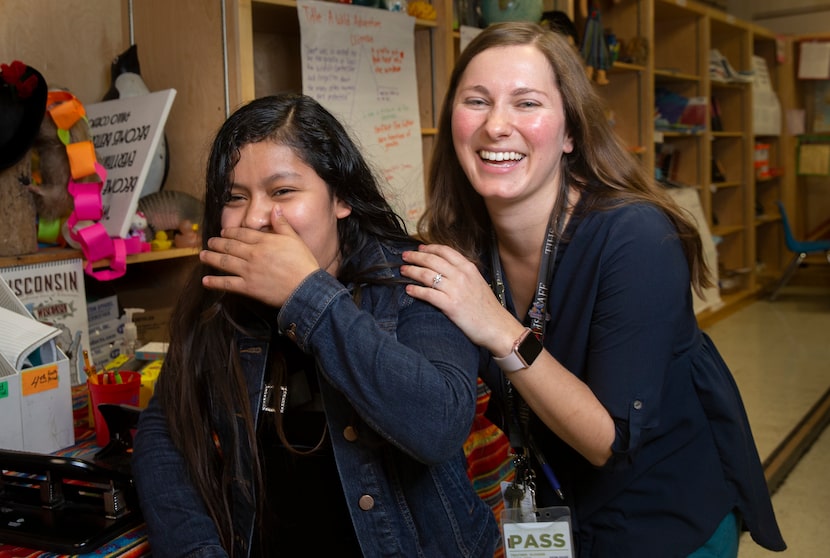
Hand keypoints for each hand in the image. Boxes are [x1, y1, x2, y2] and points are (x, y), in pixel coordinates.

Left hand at [200, 208, 319, 306]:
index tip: (223, 232)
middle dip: (217, 243)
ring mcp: (248, 271)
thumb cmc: (303, 263)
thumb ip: (282, 224)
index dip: (231, 232)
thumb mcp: (295, 239)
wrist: (305, 287)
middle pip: (230, 246)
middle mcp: (252, 254)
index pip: (242, 233)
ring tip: (202, 256)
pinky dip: (215, 282)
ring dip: (211, 258)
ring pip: (224, 262)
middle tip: (209, 242)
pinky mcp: (248, 287)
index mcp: (264, 241)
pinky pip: (228, 284)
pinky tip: (206, 281)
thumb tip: (275, 208)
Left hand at [401, 244, 520, 351]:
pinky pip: (428, 294)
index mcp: (469, 268)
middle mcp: (461, 275)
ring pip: (427, 275)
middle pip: (432, 260)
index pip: (445, 251)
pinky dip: (416, 290)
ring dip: (412, 271)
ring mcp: (455, 290)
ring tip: (403, 270)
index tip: (419, 248)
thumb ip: (464, 274)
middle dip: (415, 257)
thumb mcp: (478, 283)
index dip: (429, 248)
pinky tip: (409, 289)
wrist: (497, 327)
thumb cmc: (488, 308)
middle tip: (405, 256)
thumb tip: (446, 270)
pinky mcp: (450, 305)